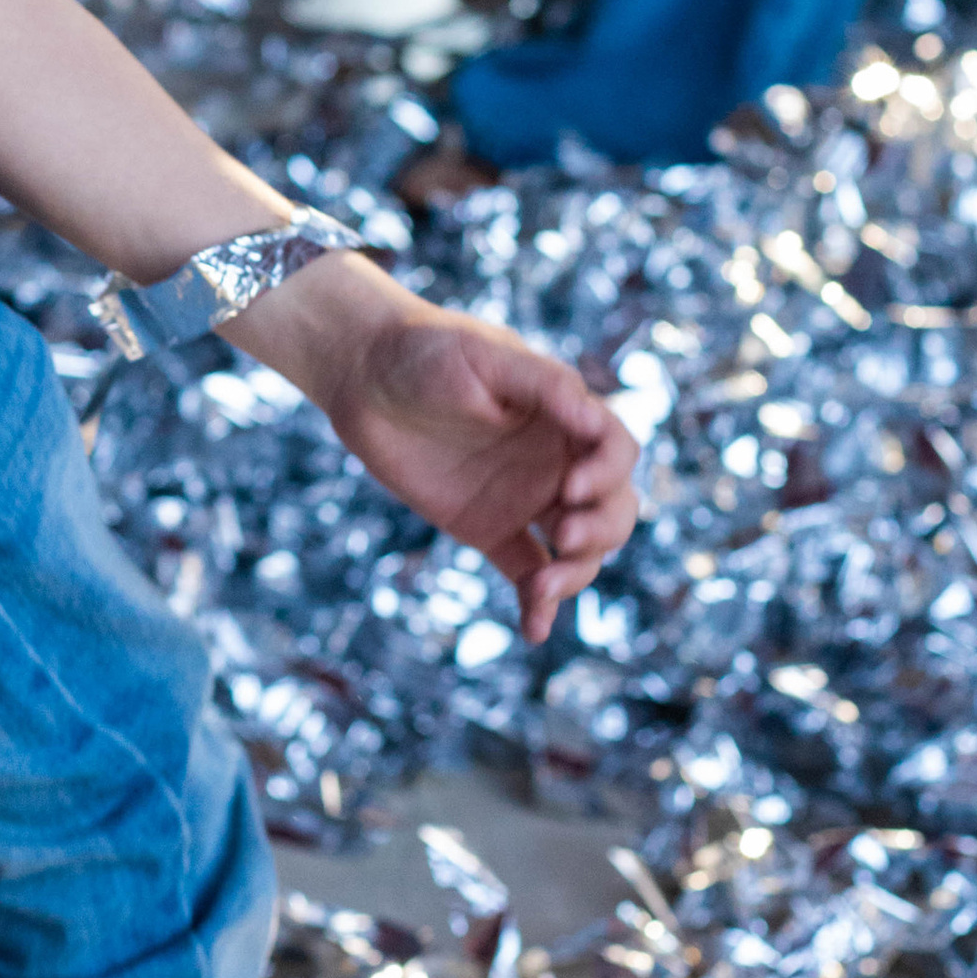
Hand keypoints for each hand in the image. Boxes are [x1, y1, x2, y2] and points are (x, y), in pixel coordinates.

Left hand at [228, 255, 640, 642]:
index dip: (609, 474)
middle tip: (564, 534)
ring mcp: (524, 499)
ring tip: (542, 586)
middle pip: (613, 508)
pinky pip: (529, 572)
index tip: (572, 486)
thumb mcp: (484, 354)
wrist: (360, 374)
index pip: (616, 451)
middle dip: (603, 529)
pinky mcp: (489, 529)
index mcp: (562, 416)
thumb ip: (541, 385)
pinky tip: (534, 629)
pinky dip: (539, 605)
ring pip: (579, 550)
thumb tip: (593, 420)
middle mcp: (553, 461)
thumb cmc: (425, 349)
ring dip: (576, 573)